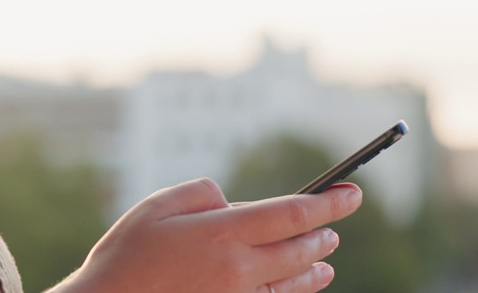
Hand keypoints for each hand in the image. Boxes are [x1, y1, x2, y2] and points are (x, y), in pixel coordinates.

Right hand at [50, 178, 360, 292]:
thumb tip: (231, 201)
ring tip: (326, 258)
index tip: (351, 194)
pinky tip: (297, 287)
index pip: (292, 214)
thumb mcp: (157, 206)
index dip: (328, 204)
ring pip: (292, 283)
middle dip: (322, 234)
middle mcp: (238, 268)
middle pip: (299, 249)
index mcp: (223, 233)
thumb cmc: (126, 255)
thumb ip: (201, 193)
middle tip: (335, 224)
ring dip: (313, 267)